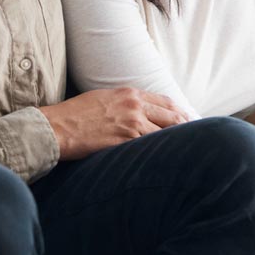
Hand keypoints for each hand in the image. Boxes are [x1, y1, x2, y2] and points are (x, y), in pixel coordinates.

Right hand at [38, 88, 189, 159]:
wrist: (56, 128)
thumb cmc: (74, 114)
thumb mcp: (103, 99)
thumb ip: (124, 103)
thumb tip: (139, 112)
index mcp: (129, 93)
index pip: (165, 102)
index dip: (180, 112)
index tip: (190, 120)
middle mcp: (134, 106)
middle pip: (172, 116)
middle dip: (187, 127)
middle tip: (198, 137)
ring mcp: (131, 124)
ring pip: (164, 134)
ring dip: (177, 143)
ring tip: (188, 153)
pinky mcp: (124, 142)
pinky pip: (150, 148)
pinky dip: (161, 153)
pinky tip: (170, 160)